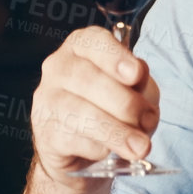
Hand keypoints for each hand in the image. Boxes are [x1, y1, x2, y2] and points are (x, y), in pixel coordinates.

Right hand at [29, 27, 161, 189]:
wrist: (78, 146)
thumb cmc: (111, 106)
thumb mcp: (134, 89)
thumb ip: (141, 90)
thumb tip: (145, 111)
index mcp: (82, 46)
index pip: (94, 42)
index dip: (116, 58)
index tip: (136, 74)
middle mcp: (59, 67)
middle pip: (90, 80)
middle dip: (125, 103)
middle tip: (148, 121)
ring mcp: (47, 100)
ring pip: (81, 113)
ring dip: (116, 131)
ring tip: (140, 147)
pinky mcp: (44, 133)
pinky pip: (74, 140)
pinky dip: (98, 148)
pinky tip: (108, 151)